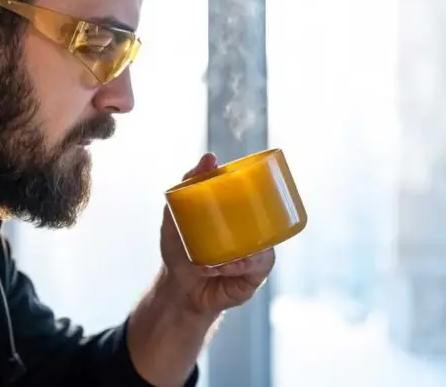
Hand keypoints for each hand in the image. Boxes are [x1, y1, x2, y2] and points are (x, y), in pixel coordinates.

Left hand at [157, 153, 275, 316]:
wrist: (179, 289)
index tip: (256, 181)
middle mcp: (253, 235)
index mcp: (239, 218)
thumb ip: (188, 185)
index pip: (258, 200)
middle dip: (256, 221)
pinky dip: (238, 266)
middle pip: (268, 222)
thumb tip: (210, 157)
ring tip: (216, 260)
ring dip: (240, 252)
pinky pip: (257, 267)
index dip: (263, 190)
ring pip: (263, 248)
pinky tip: (221, 268)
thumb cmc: (180, 249)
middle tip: (232, 223)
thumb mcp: (177, 215)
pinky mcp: (255, 277)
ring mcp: (256, 256)